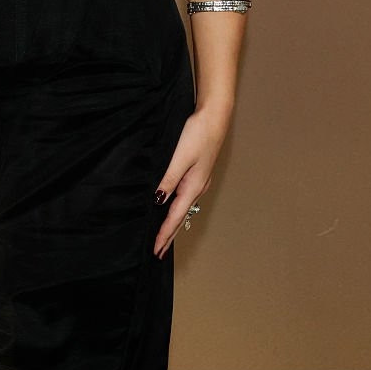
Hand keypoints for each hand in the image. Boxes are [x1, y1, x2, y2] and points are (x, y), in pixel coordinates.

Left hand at [153, 99, 232, 256]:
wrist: (215, 116)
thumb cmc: (199, 134)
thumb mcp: (181, 157)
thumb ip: (169, 179)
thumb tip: (159, 200)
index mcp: (193, 186)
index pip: (175, 217)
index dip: (165, 234)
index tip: (156, 250)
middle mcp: (197, 188)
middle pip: (181, 218)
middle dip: (170, 236)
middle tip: (159, 253)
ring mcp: (199, 181)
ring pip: (184, 209)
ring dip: (174, 225)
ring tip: (165, 237)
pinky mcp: (198, 174)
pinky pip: (186, 199)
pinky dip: (178, 211)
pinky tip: (173, 209)